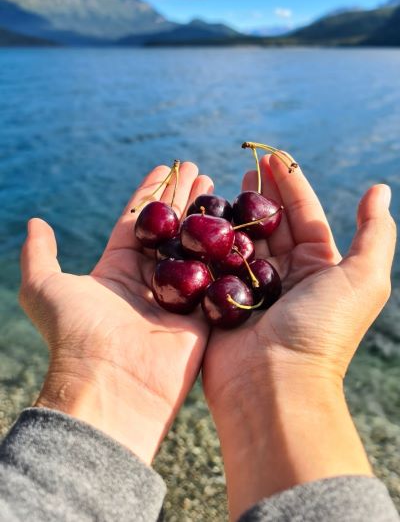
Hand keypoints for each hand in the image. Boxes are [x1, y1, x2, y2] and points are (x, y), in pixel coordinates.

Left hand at [20, 162, 212, 463]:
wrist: (109, 386)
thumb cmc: (75, 334)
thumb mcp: (44, 288)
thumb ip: (39, 255)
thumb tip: (35, 222)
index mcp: (116, 269)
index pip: (138, 222)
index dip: (151, 194)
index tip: (165, 168)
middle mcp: (148, 280)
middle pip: (171, 230)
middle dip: (185, 199)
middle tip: (200, 172)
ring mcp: (178, 297)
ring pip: (196, 248)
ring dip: (208, 219)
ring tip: (220, 189)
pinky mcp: (203, 316)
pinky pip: (216, 278)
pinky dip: (227, 253)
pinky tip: (238, 226)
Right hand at [202, 154, 395, 518]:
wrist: (274, 387)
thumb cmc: (322, 332)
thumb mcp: (363, 279)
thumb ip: (374, 233)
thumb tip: (379, 190)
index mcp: (319, 268)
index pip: (305, 215)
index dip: (290, 184)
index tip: (273, 156)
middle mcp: (287, 277)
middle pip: (272, 223)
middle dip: (261, 192)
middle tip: (246, 163)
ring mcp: (251, 289)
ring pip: (243, 239)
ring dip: (234, 211)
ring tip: (222, 184)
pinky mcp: (221, 302)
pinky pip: (214, 263)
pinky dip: (209, 240)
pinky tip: (199, 218)